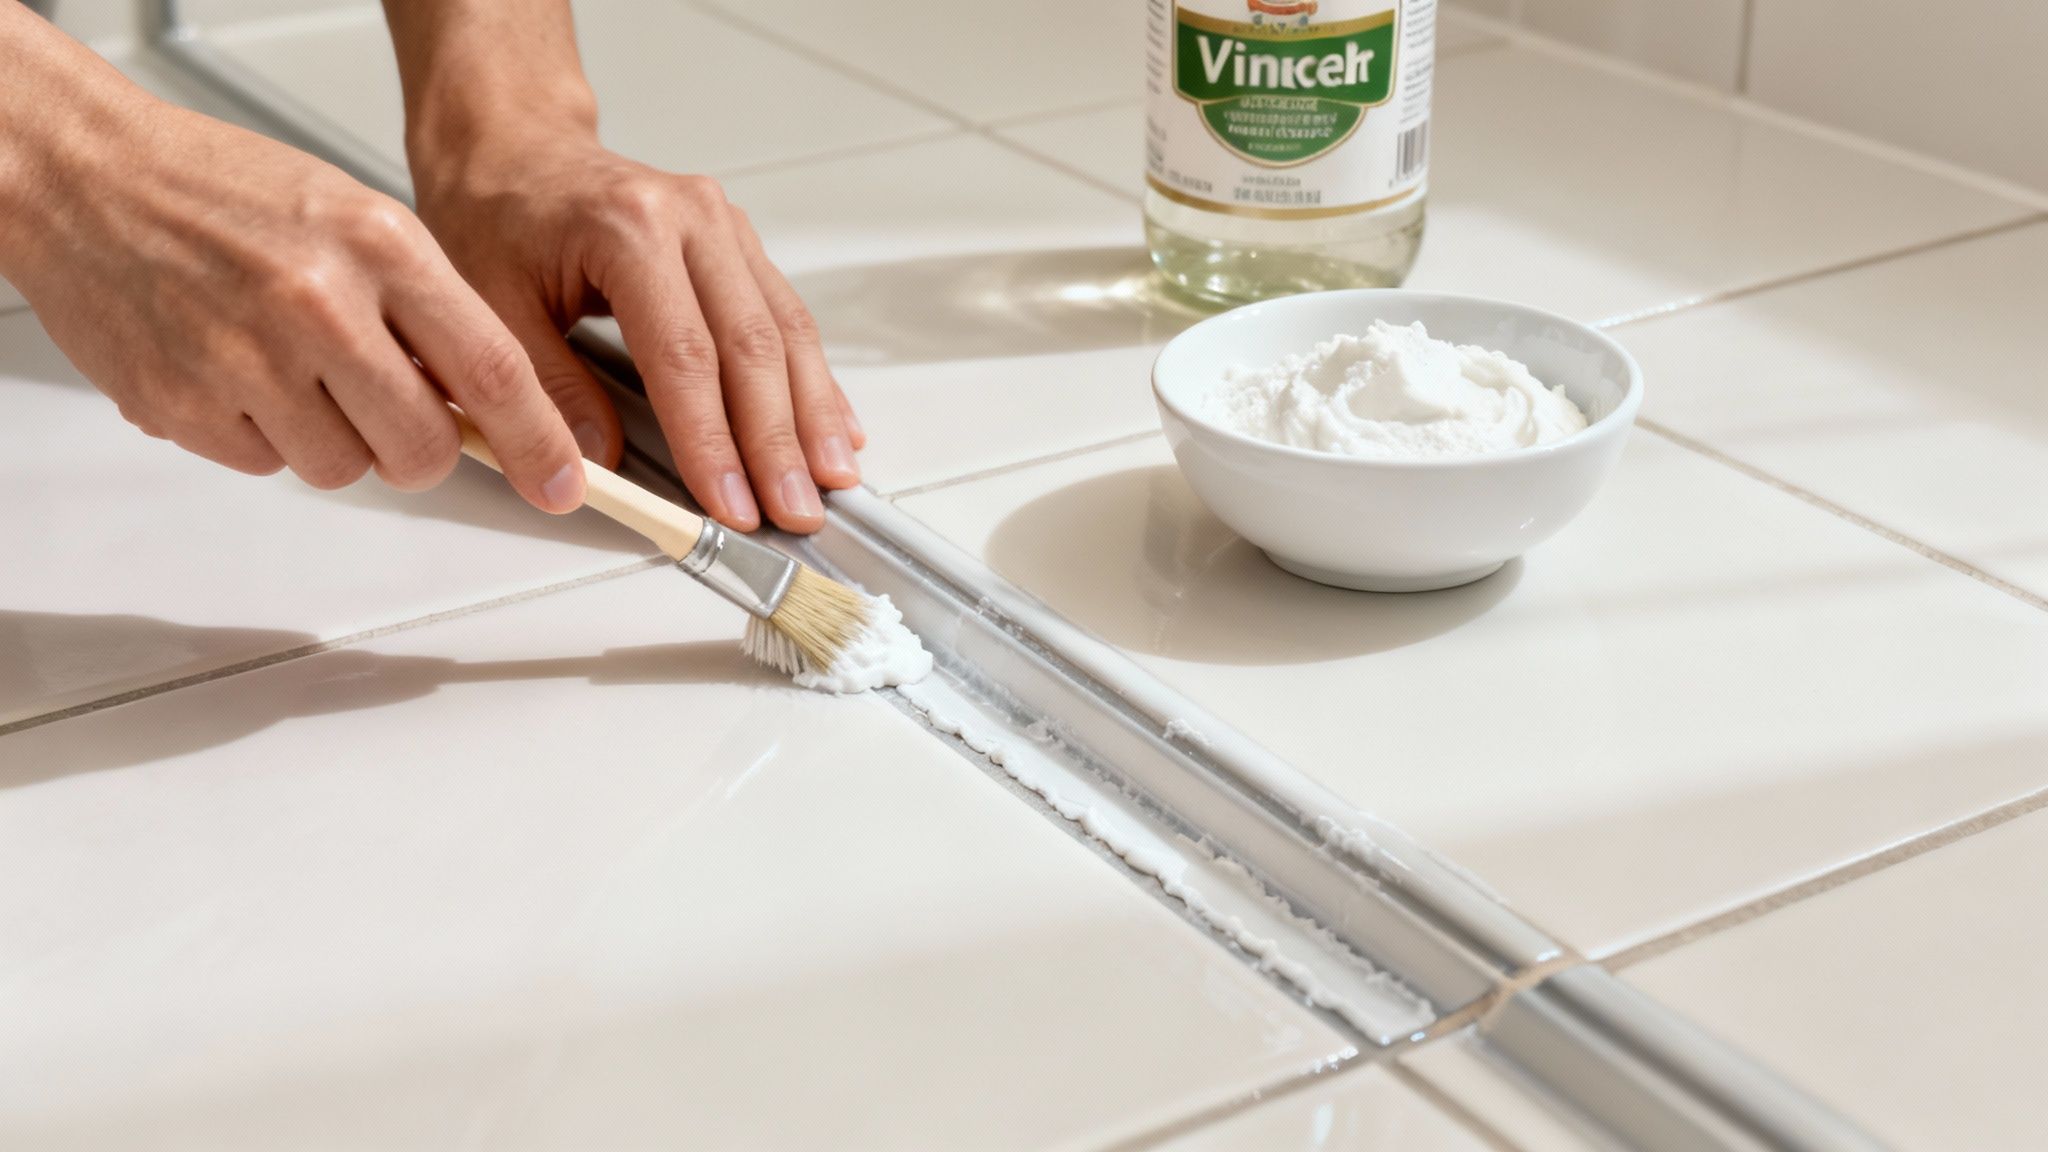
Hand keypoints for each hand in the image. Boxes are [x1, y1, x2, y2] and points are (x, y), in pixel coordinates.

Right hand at [0, 92, 586, 513]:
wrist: (87, 177)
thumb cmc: (224, 192)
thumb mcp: (357, 220)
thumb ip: (428, 308)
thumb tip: (490, 401)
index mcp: (378, 246)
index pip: (492, 370)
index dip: (539, 442)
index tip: (563, 483)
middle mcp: (317, 304)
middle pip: (424, 449)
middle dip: (423, 449)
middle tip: (392, 406)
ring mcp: (246, 361)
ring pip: (344, 469)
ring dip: (335, 439)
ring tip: (293, 366)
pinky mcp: (184, 408)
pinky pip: (267, 466)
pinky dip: (264, 435)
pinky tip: (239, 370)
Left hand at [411, 127, 864, 534]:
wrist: (514, 146)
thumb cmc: (496, 214)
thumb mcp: (491, 305)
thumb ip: (544, 389)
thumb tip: (595, 467)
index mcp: (628, 228)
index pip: (684, 355)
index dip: (712, 440)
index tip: (730, 505)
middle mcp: (691, 219)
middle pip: (753, 346)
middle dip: (778, 441)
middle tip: (794, 510)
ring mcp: (724, 227)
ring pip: (786, 331)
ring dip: (814, 414)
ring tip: (832, 480)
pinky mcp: (738, 243)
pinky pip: (787, 316)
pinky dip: (814, 378)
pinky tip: (836, 427)